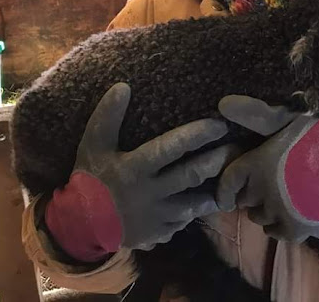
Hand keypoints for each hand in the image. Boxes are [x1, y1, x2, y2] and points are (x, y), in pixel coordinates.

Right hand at [57, 83, 239, 252]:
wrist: (79, 227)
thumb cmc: (90, 179)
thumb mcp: (92, 145)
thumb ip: (107, 117)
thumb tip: (123, 86)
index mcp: (135, 168)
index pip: (171, 148)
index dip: (197, 135)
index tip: (220, 124)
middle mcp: (150, 192)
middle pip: (191, 174)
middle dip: (218, 159)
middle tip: (238, 146)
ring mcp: (157, 216)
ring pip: (196, 201)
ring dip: (217, 187)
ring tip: (237, 172)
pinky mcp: (161, 232)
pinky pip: (187, 220)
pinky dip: (201, 208)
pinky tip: (217, 196)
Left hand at [216, 96, 318, 243]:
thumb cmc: (318, 139)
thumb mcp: (287, 121)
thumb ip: (258, 114)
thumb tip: (223, 102)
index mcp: (255, 164)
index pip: (229, 181)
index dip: (226, 190)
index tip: (227, 199)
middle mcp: (259, 191)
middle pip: (245, 201)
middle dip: (252, 196)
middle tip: (265, 190)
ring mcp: (276, 212)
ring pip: (260, 218)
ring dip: (266, 212)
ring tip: (280, 204)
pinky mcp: (294, 229)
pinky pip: (277, 234)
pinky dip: (280, 228)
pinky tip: (290, 219)